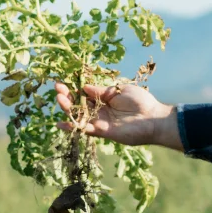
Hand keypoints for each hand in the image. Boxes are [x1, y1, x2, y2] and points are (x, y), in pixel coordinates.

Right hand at [53, 82, 181, 150]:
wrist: (153, 118)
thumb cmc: (140, 101)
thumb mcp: (119, 90)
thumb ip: (101, 91)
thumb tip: (84, 87)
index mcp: (104, 98)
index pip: (84, 93)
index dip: (73, 88)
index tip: (63, 81)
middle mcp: (100, 110)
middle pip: (79, 104)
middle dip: (67, 96)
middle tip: (58, 89)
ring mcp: (100, 121)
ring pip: (80, 115)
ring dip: (68, 108)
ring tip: (59, 99)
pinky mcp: (103, 131)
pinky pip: (85, 129)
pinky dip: (73, 127)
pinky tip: (60, 124)